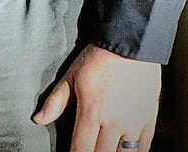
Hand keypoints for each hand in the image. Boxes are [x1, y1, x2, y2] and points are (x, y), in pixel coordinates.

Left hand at [32, 44, 160, 151]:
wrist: (130, 45)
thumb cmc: (99, 58)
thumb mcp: (72, 76)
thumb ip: (56, 101)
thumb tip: (39, 119)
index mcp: (91, 111)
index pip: (81, 148)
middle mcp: (113, 121)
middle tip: (89, 150)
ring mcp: (134, 122)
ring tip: (106, 150)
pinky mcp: (149, 119)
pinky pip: (144, 147)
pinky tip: (126, 151)